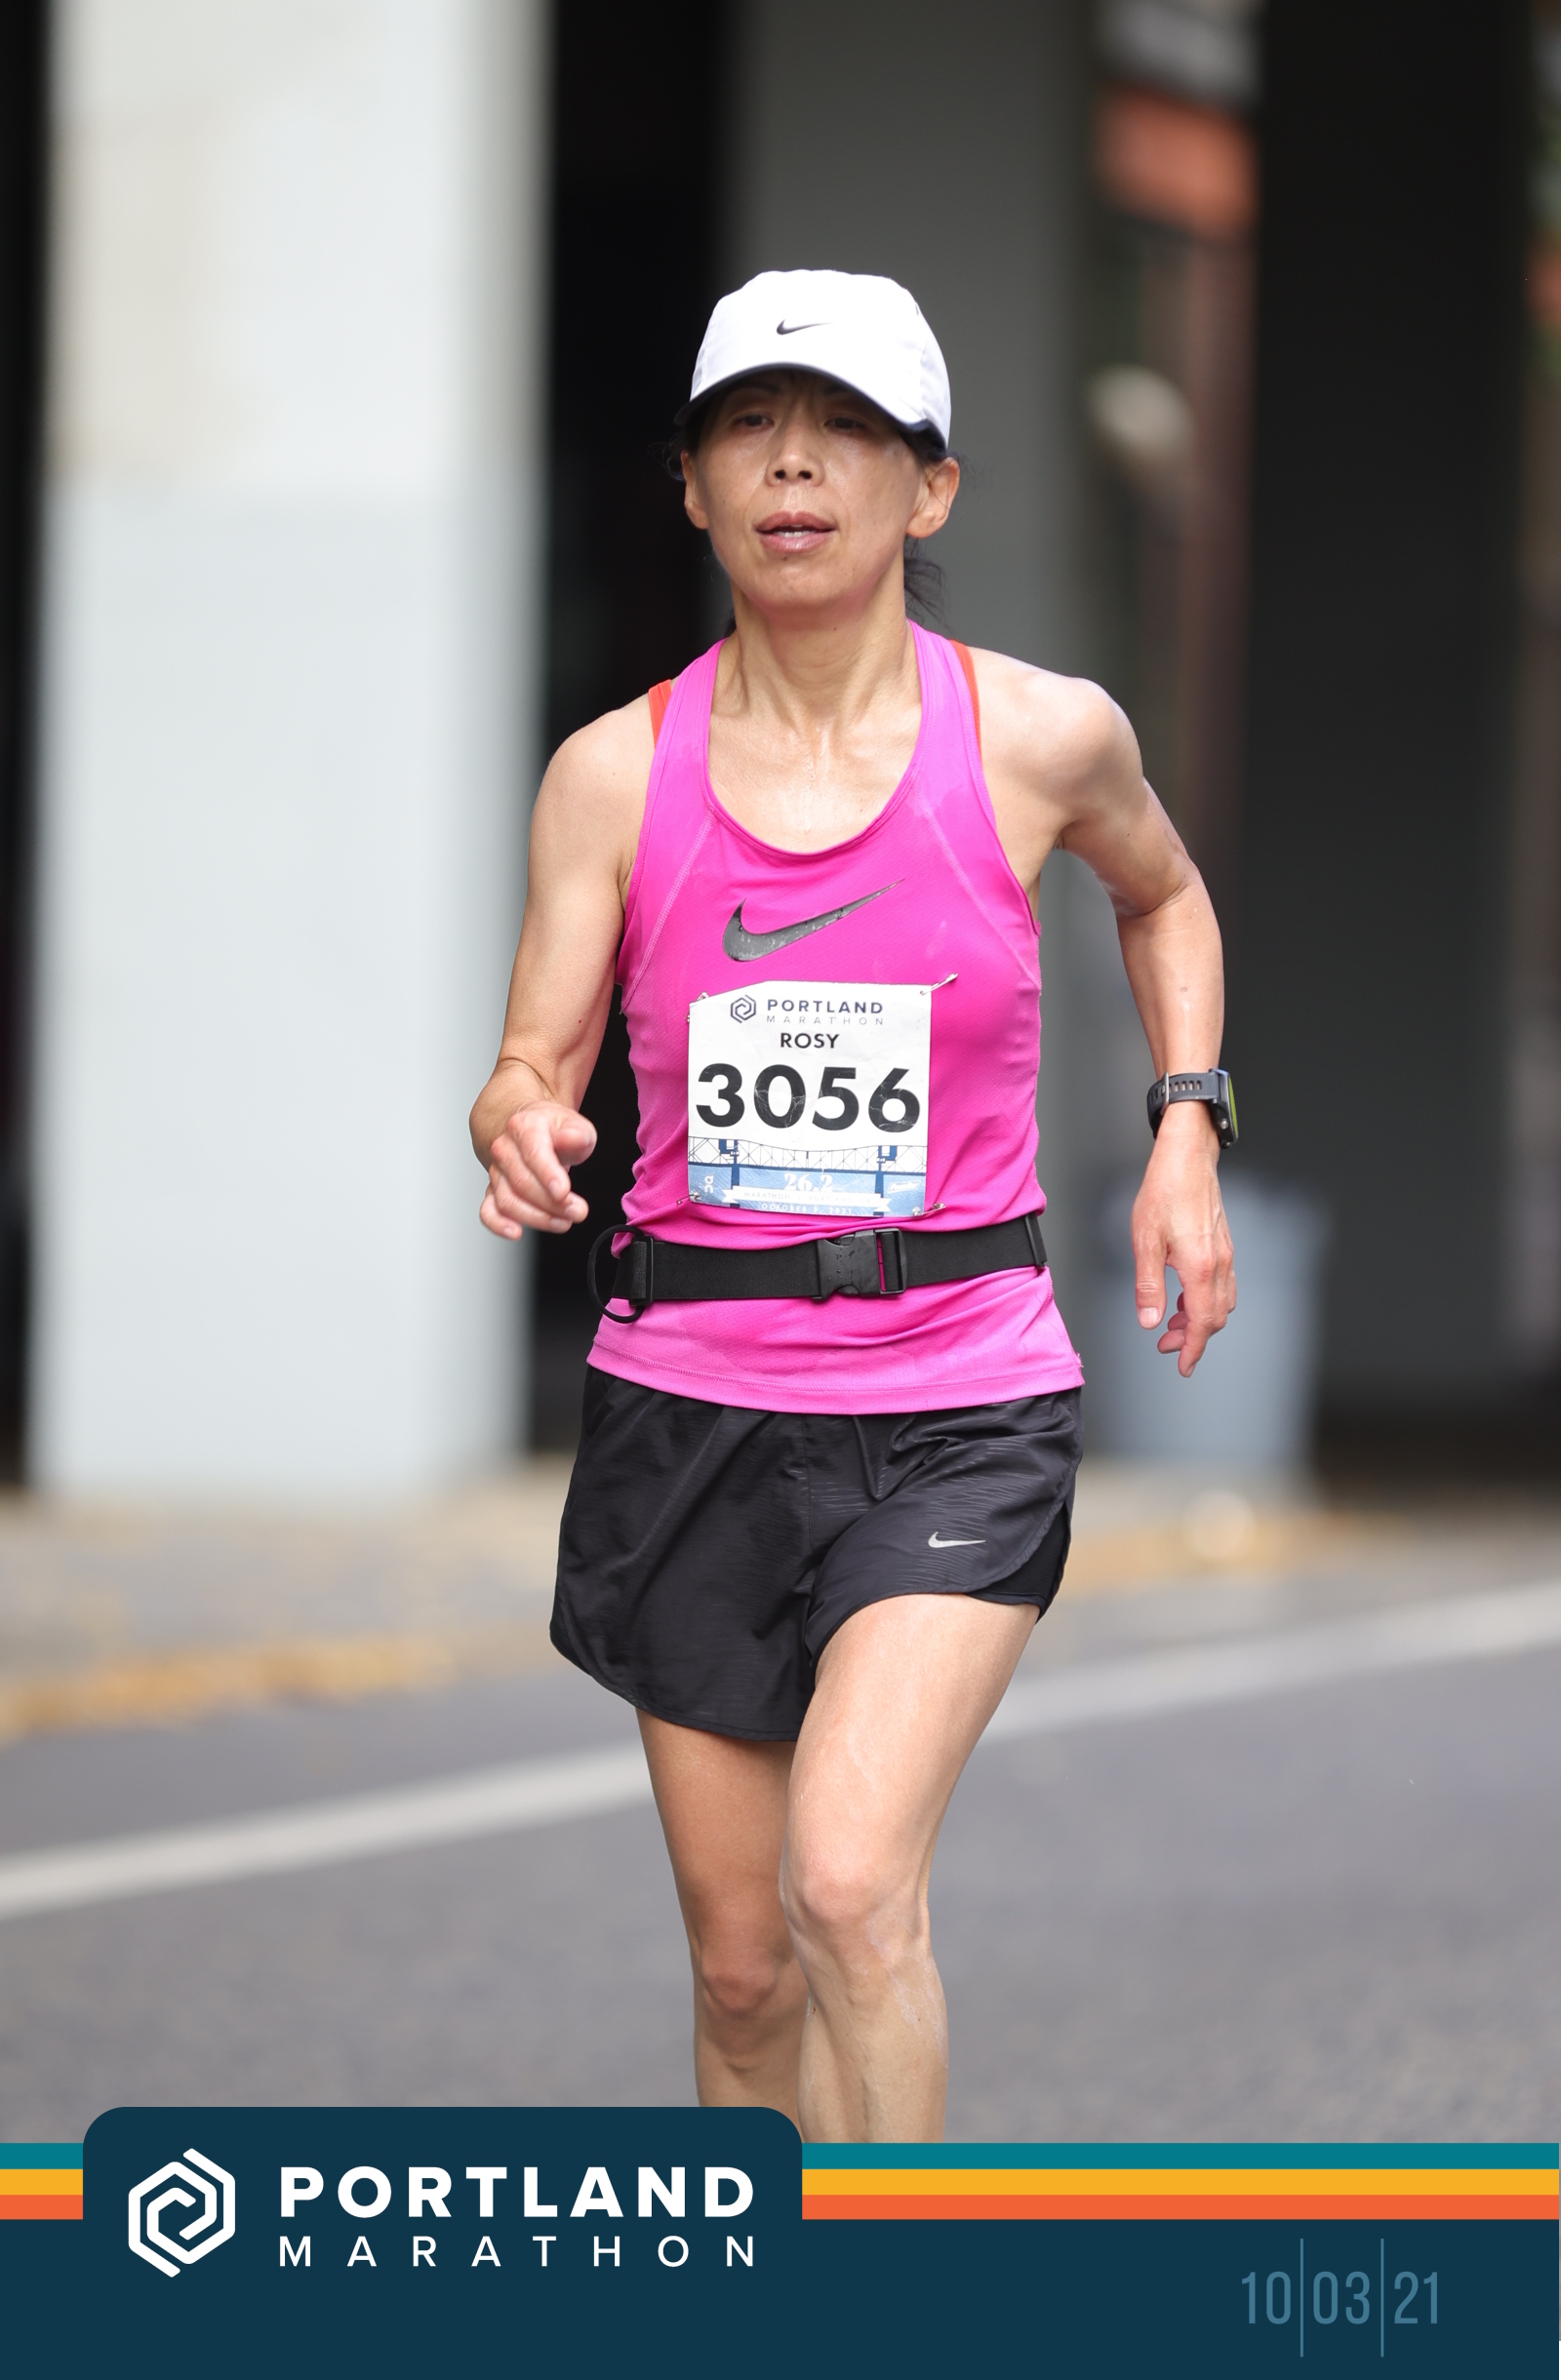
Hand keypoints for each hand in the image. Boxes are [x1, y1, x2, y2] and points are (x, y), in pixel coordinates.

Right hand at [479, 1101, 596, 1238]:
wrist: (527, 1130)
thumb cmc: (551, 1131)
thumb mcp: (574, 1125)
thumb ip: (577, 1134)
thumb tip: (572, 1139)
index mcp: (524, 1128)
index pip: (533, 1151)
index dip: (547, 1174)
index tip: (563, 1191)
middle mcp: (505, 1149)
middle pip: (522, 1182)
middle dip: (552, 1203)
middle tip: (577, 1211)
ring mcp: (497, 1172)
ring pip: (508, 1200)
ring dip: (537, 1217)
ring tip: (563, 1222)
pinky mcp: (493, 1191)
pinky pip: (488, 1210)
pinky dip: (498, 1224)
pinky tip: (515, 1232)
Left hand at [1130, 1103, 1235, 1376]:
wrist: (1188, 1156)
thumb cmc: (1165, 1190)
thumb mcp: (1145, 1241)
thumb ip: (1148, 1286)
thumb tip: (1149, 1321)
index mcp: (1200, 1268)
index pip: (1201, 1324)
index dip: (1192, 1350)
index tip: (1183, 1367)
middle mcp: (1219, 1264)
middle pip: (1215, 1318)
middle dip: (1192, 1338)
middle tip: (1166, 1345)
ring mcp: (1225, 1254)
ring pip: (1221, 1303)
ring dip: (1199, 1319)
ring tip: (1170, 1322)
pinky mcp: (1222, 1245)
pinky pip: (1221, 1285)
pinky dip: (1204, 1300)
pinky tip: (1183, 1295)